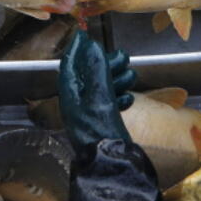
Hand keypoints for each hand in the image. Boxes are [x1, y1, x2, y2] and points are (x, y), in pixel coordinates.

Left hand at [58, 30, 136, 149]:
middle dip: (105, 64)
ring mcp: (90, 116)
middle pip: (89, 76)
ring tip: (131, 73)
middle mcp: (77, 106)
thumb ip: (96, 70)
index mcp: (70, 97)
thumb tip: (91, 46)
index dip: (77, 49)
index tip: (85, 34)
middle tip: (122, 55)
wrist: (113, 166)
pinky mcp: (103, 125)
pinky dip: (119, 96)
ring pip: (101, 89)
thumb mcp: (100, 96)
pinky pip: (109, 104)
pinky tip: (129, 96)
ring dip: (115, 79)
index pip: (70, 66)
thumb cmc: (102, 133)